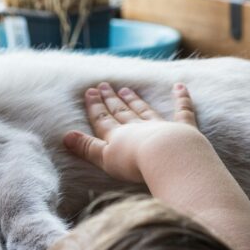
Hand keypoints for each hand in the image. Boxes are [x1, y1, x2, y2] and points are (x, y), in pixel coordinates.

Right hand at [63, 82, 200, 182]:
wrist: (167, 157)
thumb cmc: (134, 163)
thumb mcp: (104, 159)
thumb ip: (87, 148)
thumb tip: (65, 136)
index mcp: (118, 136)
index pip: (103, 120)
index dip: (95, 107)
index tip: (90, 92)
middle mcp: (137, 127)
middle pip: (122, 112)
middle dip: (111, 100)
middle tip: (105, 86)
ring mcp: (160, 126)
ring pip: (144, 110)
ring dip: (135, 100)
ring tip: (126, 89)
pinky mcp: (183, 129)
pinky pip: (182, 110)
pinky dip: (181, 98)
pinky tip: (179, 86)